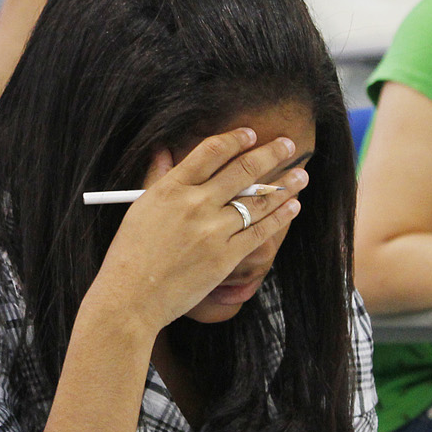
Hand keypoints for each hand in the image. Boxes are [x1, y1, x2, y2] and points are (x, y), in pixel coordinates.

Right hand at [86, 128, 307, 331]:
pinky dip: (279, 217)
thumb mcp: (139, 207)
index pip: (211, 151)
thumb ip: (156, 177)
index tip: (252, 134)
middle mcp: (195, 204)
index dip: (236, 139)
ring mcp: (213, 231)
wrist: (132, 297)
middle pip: (243, 170)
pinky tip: (292, 206)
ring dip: (284, 185)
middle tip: (289, 145)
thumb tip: (163, 150)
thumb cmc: (130, 253)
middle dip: (271, 154)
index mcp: (171, 188)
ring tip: (301, 175)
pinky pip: (259, 232)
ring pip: (257, 201)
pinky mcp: (225, 257)